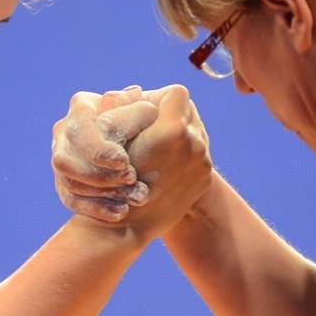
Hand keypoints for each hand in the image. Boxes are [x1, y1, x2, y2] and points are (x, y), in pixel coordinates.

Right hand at [52, 87, 159, 221]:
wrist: (148, 160)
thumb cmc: (150, 129)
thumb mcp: (147, 116)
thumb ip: (138, 107)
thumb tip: (135, 94)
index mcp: (83, 107)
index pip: (80, 130)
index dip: (100, 149)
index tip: (125, 163)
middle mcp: (66, 130)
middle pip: (64, 161)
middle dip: (100, 175)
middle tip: (131, 180)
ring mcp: (62, 157)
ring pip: (68, 182)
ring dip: (102, 193)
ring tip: (134, 197)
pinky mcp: (66, 183)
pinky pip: (71, 200)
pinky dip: (97, 208)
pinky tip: (122, 212)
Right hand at [119, 84, 212, 241]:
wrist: (126, 224)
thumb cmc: (110, 178)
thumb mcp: (111, 137)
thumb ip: (124, 108)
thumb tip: (134, 90)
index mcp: (173, 129)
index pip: (177, 93)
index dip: (158, 98)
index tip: (144, 111)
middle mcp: (195, 143)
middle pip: (188, 110)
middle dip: (170, 115)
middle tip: (150, 127)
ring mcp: (203, 163)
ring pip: (195, 132)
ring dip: (178, 134)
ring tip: (156, 147)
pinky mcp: (205, 178)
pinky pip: (198, 154)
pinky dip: (183, 154)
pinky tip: (164, 165)